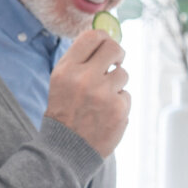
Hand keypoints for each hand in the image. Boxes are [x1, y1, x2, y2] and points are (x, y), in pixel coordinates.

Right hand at [45, 29, 129, 155]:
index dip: (103, 38)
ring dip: (116, 84)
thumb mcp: (61, 82)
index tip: (106, 45)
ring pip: (123, 73)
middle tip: (115, 62)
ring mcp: (103, 94)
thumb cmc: (65, 112)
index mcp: (66, 70)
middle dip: (117, 54)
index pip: (93, 37)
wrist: (66, 150)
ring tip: (102, 100)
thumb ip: (79, 60)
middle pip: (114, 48)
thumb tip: (104, 39)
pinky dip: (119, 104)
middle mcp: (84, 78)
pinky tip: (105, 115)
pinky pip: (126, 95)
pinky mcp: (119, 109)